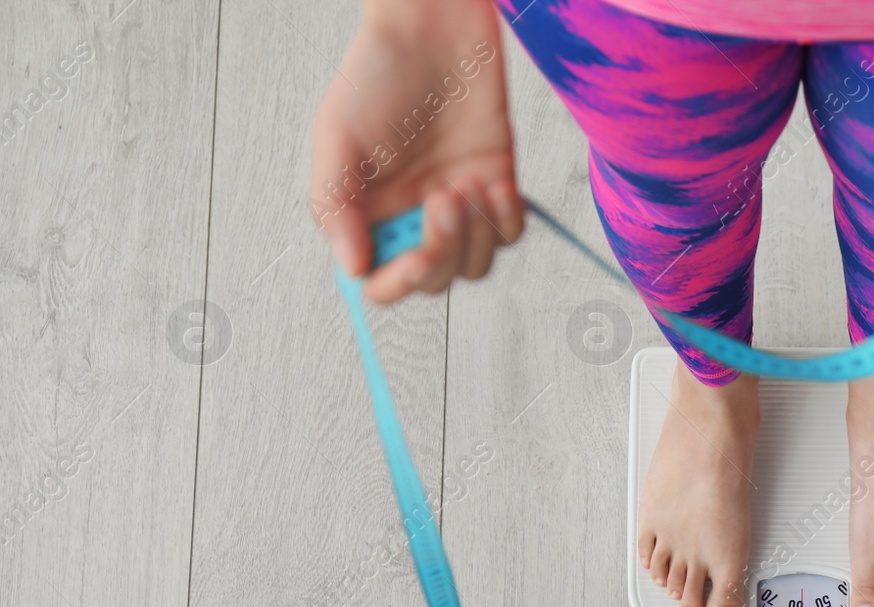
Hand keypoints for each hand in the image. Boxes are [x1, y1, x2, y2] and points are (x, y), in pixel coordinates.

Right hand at [309, 0, 521, 301]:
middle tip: (445, 197)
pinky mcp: (495, 186)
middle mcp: (413, 216)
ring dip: (476, 237)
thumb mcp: (337, 136)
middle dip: (443, 252)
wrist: (433, 28)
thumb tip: (353, 267)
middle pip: (434, 279)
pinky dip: (505, 221)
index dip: (399, 283)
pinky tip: (495, 185)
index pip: (382, 280)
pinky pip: (508, 234)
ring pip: (475, 264)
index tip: (413, 258)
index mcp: (370, 213)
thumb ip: (337, 205)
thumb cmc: (378, 73)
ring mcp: (457, 205)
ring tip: (466, 184)